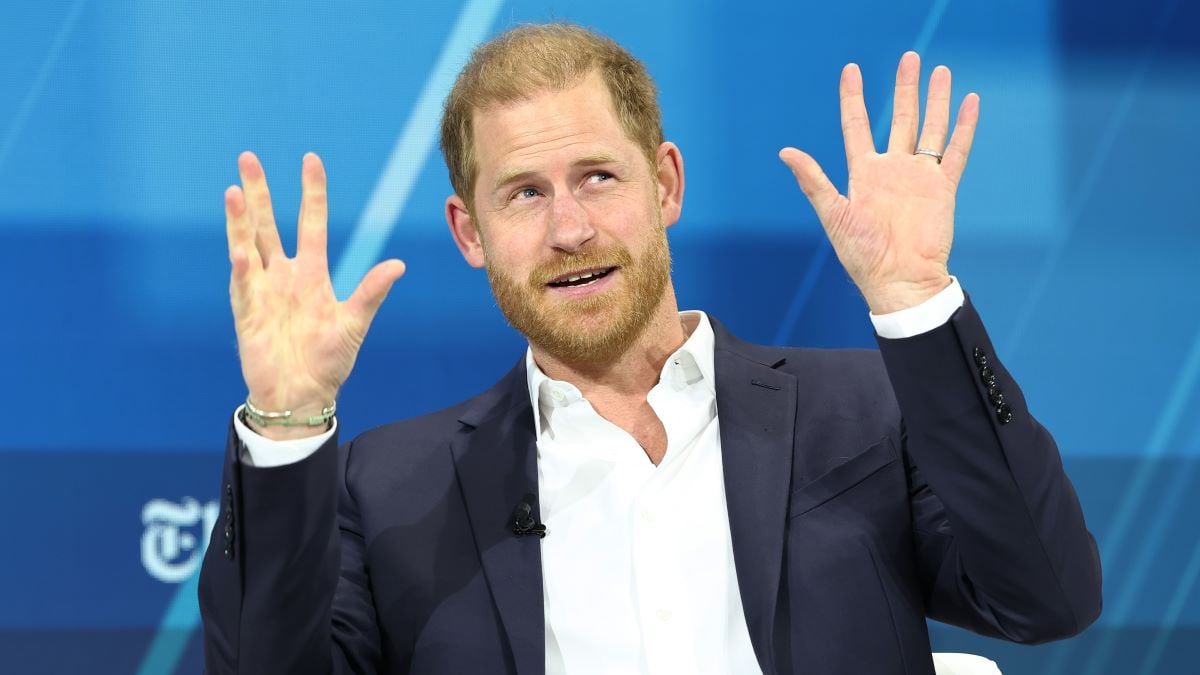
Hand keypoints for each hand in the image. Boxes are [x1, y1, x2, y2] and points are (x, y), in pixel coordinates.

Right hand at [225, 152, 405, 437]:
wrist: (301, 396)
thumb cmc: (328, 362)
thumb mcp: (354, 324)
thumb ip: (371, 292)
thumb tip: (399, 264)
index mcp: (311, 275)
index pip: (311, 223)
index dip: (311, 193)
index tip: (310, 160)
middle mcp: (284, 276)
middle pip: (268, 224)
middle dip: (260, 192)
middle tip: (249, 157)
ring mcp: (262, 291)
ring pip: (248, 245)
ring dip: (241, 219)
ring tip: (234, 189)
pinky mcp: (247, 312)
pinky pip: (243, 284)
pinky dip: (242, 267)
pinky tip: (239, 248)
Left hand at [780, 52, 978, 313]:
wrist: (899, 282)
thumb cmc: (862, 256)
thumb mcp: (833, 214)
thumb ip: (813, 180)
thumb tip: (786, 151)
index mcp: (864, 174)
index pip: (858, 125)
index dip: (853, 98)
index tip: (852, 70)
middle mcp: (892, 170)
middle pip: (900, 118)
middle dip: (904, 88)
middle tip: (909, 58)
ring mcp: (918, 177)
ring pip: (930, 128)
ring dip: (935, 100)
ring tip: (940, 71)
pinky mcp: (942, 189)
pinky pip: (954, 152)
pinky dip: (963, 128)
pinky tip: (969, 102)